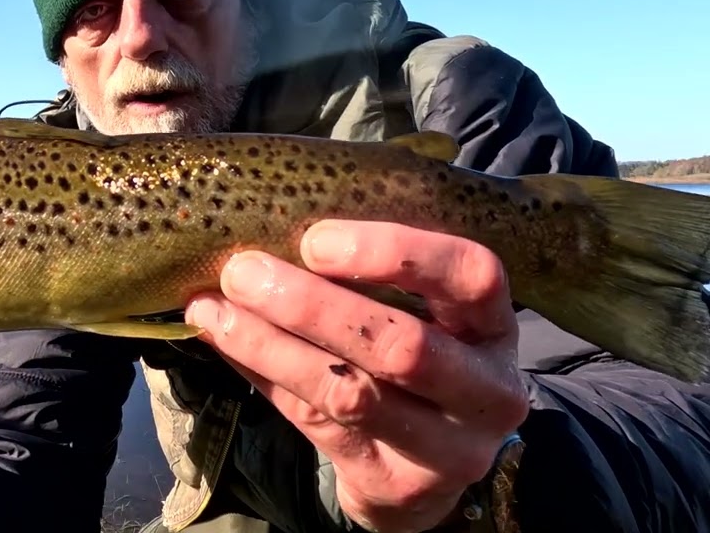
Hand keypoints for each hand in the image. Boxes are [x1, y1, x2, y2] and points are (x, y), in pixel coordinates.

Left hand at [186, 221, 529, 532]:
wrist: (421, 469)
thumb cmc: (411, 358)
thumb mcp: (413, 313)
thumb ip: (357, 275)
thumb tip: (266, 223)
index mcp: (493, 326)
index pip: (470, 276)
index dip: (395, 253)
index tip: (316, 240)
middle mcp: (487, 391)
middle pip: (403, 347)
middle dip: (312, 305)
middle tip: (242, 271)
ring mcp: (449, 450)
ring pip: (351, 394)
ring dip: (272, 345)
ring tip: (217, 308)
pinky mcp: (398, 486)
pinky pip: (316, 423)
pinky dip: (263, 375)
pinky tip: (224, 340)